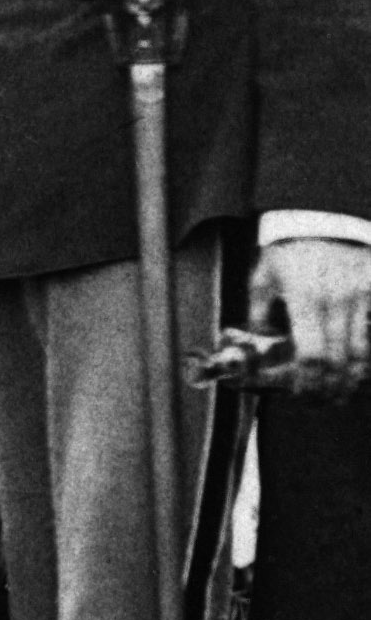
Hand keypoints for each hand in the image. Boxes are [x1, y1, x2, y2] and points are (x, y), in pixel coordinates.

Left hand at [250, 234, 370, 397]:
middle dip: (330, 387)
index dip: (309, 380)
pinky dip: (365, 358)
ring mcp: (360, 297)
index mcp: (304, 297)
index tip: (303, 394)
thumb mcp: (263, 275)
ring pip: (360, 351)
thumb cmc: (289, 249)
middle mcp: (336, 300)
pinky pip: (369, 335)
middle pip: (338, 359)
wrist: (323, 217)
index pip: (312, 353)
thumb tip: (262, 343)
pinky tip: (357, 372)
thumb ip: (259, 311)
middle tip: (322, 402)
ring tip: (340, 394)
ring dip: (351, 378)